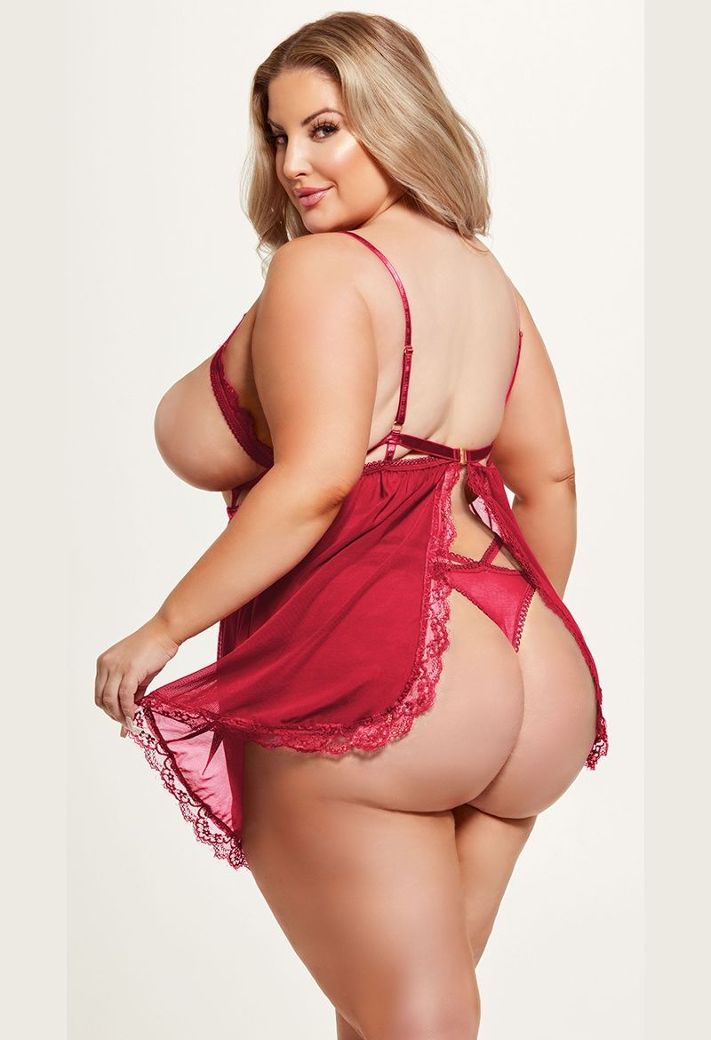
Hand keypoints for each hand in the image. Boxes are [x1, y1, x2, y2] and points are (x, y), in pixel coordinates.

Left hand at [95, 615, 180, 738]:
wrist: (165, 632)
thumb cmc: (154, 648)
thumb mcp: (135, 670)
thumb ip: (130, 689)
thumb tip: (130, 710)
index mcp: (104, 663)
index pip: (99, 693)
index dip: (108, 708)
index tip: (120, 717)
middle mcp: (106, 664)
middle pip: (101, 698)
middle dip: (113, 714)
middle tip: (126, 722)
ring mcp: (116, 667)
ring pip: (110, 700)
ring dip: (120, 714)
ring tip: (130, 721)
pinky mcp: (130, 671)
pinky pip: (125, 697)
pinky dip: (128, 709)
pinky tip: (135, 714)